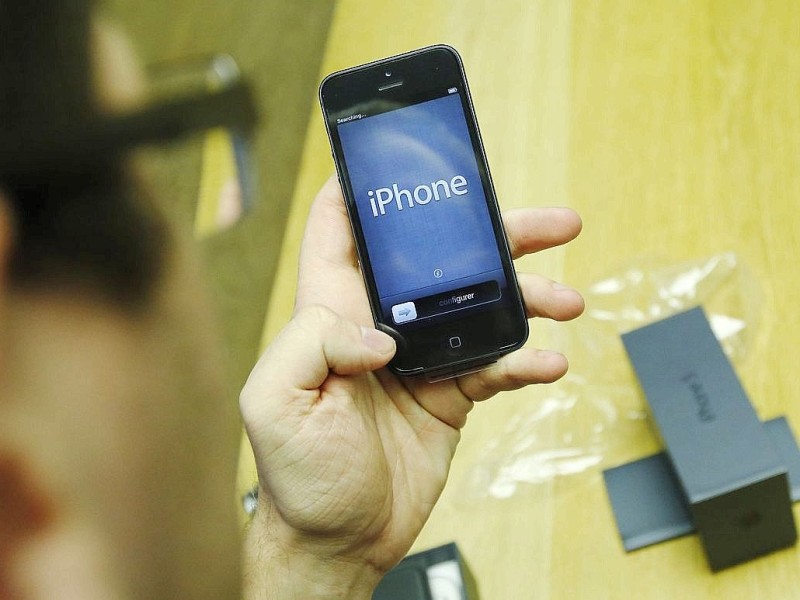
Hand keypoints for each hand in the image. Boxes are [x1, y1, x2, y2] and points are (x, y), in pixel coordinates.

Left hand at [239, 176, 583, 598]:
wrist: (340, 539)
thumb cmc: (296, 477)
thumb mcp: (275, 403)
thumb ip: (313, 344)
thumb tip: (381, 332)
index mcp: (330, 312)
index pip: (343, 231)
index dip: (364, 187)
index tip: (403, 153)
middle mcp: (378, 324)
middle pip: (437, 258)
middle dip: (489, 235)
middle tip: (546, 224)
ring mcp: (420, 357)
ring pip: (481, 306)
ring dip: (527, 296)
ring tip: (567, 298)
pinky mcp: (450, 393)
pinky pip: (496, 365)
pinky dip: (526, 360)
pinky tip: (548, 361)